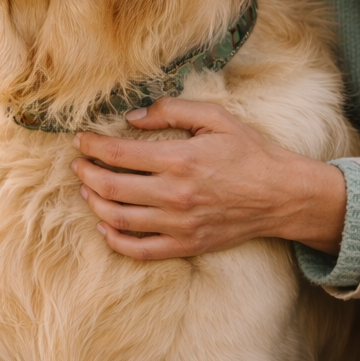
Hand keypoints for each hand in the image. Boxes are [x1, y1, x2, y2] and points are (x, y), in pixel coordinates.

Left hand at [70, 97, 347, 260]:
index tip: (80, 140)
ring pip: (118, 219)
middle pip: (110, 187)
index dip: (92, 146)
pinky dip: (115, 240)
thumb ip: (171, 111)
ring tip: (87, 190)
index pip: (118, 154)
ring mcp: (178, 225)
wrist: (281, 195)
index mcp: (179, 160)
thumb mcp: (215, 118)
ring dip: (94, 203)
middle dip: (86, 174)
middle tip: (78, 164)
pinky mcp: (186, 245)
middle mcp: (174, 195)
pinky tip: (105, 226)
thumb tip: (132, 117)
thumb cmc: (249, 152)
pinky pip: (140, 250)